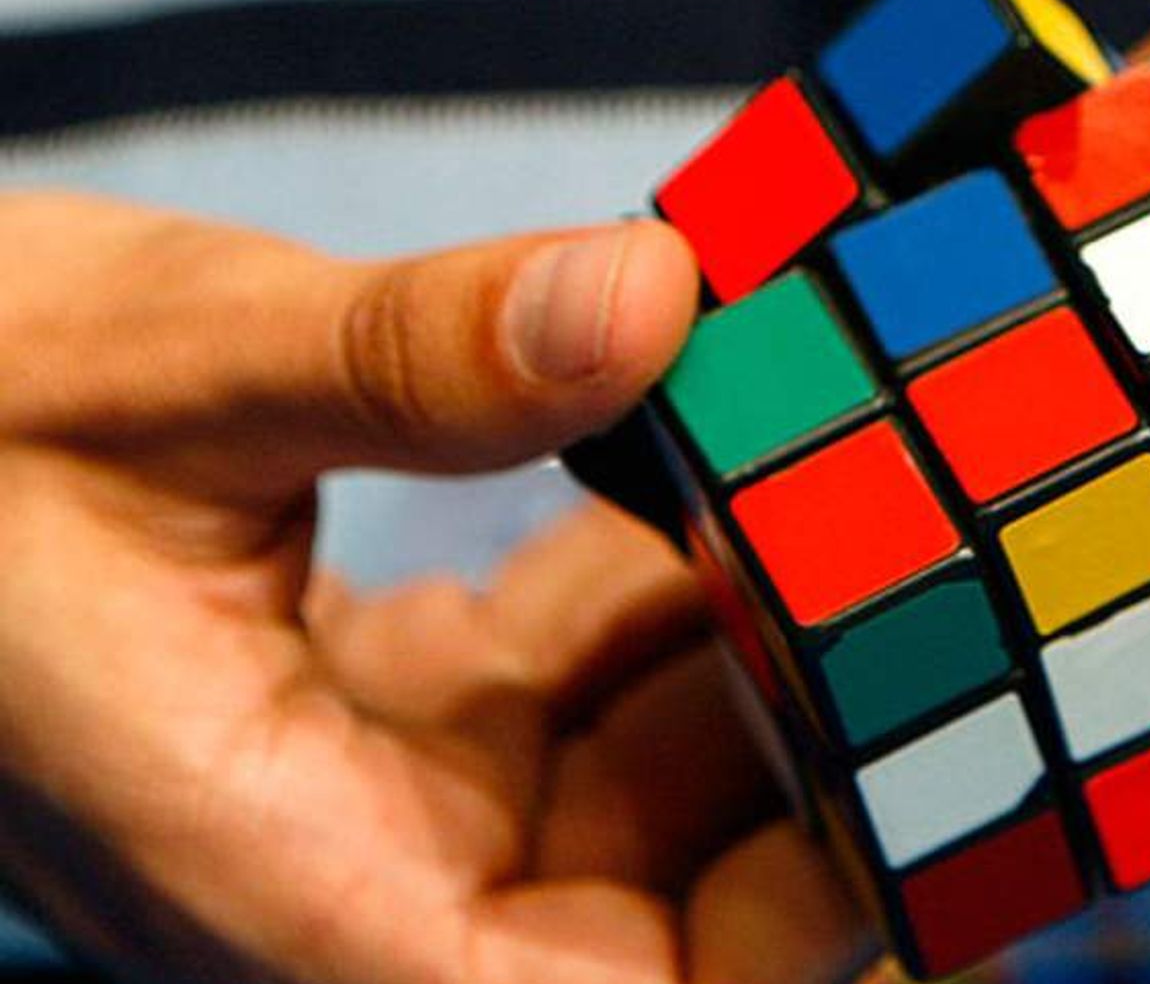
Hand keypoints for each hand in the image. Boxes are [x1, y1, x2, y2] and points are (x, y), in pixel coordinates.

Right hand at [0, 194, 868, 982]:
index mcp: (265, 866)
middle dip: (792, 779)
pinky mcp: (363, 709)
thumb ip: (407, 355)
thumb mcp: (166, 369)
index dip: (765, 949)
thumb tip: (653, 295)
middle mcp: (328, 867)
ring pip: (616, 794)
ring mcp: (352, 794)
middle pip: (634, 913)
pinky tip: (718, 483)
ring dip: (740, 667)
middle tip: (919, 596)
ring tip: (850, 503)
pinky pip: (559, 700)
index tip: (912, 813)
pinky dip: (650, 608)